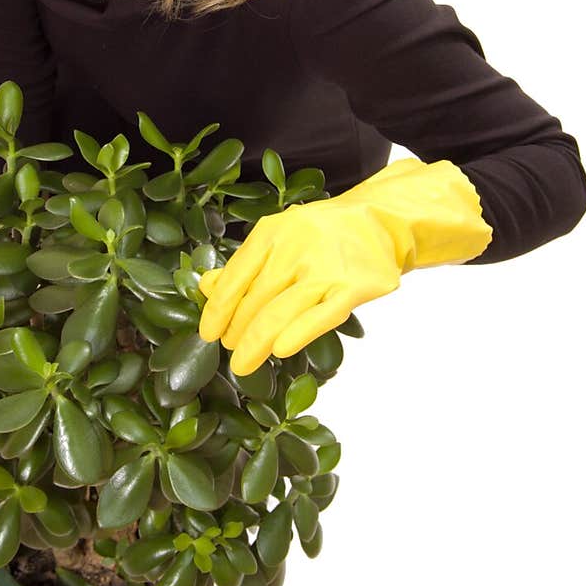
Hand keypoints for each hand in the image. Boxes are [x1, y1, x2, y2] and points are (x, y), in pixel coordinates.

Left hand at [197, 158, 491, 374]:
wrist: (380, 222)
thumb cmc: (321, 235)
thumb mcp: (279, 237)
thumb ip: (244, 263)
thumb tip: (205, 287)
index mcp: (272, 232)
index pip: (235, 276)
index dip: (217, 309)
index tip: (208, 333)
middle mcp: (295, 247)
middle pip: (255, 299)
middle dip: (237, 331)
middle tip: (229, 351)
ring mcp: (326, 268)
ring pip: (281, 312)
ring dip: (256, 342)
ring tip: (243, 363)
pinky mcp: (354, 288)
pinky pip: (320, 316)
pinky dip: (297, 334)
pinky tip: (280, 351)